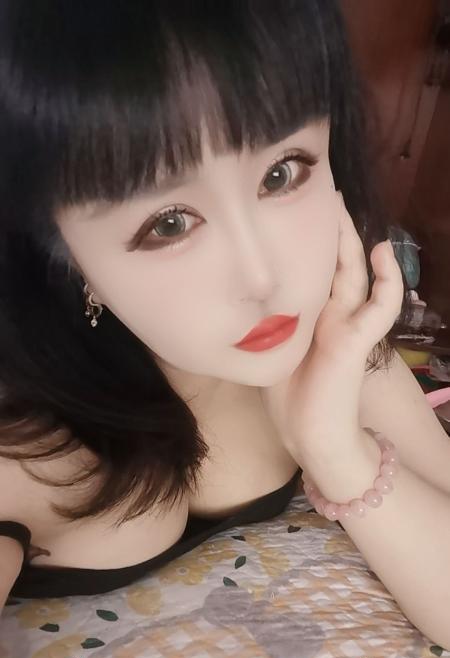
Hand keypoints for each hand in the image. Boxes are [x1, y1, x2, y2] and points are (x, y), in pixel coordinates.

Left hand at [259, 193, 403, 464]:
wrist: (311, 435)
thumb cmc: (290, 399)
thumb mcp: (267, 352)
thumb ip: (261, 326)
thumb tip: (231, 302)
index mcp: (309, 315)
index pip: (311, 268)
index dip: (306, 240)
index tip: (290, 208)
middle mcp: (331, 314)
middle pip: (334, 262)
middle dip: (328, 228)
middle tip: (320, 189)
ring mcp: (347, 324)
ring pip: (355, 273)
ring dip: (350, 240)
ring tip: (340, 205)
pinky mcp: (357, 339)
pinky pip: (382, 306)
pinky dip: (388, 280)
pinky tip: (381, 252)